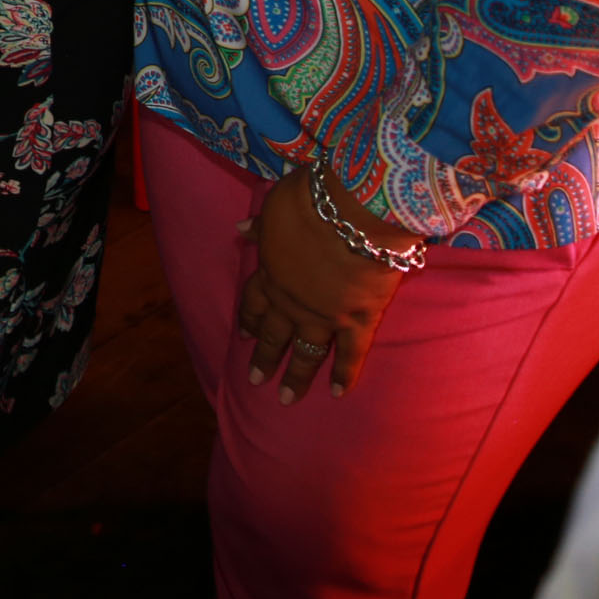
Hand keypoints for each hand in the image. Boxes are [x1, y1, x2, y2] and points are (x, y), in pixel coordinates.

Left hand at [236, 168, 412, 400]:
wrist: (355, 212)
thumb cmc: (312, 200)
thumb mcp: (276, 205)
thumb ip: (261, 225)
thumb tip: (241, 229)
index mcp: (270, 271)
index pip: (254, 301)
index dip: (250, 319)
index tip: (245, 335)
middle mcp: (291, 300)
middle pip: (275, 333)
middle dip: (265, 358)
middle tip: (256, 380)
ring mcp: (324, 314)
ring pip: (307, 352)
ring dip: (296, 376)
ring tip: (286, 398)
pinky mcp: (358, 320)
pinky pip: (350, 354)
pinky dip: (344, 374)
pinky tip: (337, 393)